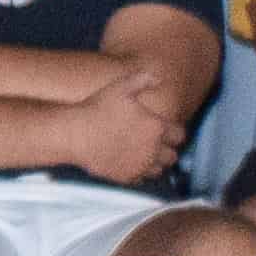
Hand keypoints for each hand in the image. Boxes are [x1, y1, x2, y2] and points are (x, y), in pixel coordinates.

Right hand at [59, 64, 186, 184]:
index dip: (174, 131)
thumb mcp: (120, 87)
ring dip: (156, 162)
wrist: (76, 135)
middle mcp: (153, 150)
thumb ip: (142, 80)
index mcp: (156, 128)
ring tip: (144, 153)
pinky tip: (131, 161)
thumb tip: (158, 77)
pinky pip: (142, 179)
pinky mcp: (128, 177)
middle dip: (167, 149)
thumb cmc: (98, 109)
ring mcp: (140, 166)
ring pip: (160, 170)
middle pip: (173, 156)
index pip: (179, 135)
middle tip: (155, 142)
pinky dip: (140, 172)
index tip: (165, 128)